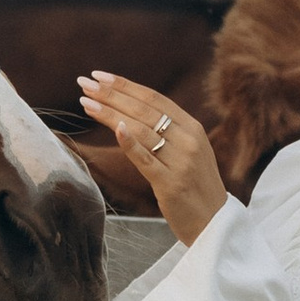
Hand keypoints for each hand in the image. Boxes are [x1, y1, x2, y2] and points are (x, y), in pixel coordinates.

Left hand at [78, 71, 227, 247]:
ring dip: (111, 113)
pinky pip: (146, 159)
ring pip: (142, 130)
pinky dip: (130, 142)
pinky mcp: (171, 184)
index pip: (154, 99)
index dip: (125, 86)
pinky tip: (115, 128)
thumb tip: (130, 114)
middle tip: (84, 83)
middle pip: (145, 110)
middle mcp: (188, 140)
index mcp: (193, 128)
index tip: (99, 76)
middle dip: (112, 94)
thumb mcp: (188, 152)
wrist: (215, 224)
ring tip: (86, 103)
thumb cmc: (195, 187)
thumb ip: (167, 133)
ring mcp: (181, 162)